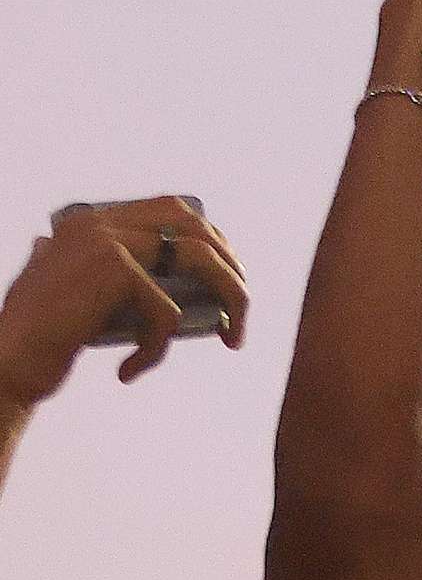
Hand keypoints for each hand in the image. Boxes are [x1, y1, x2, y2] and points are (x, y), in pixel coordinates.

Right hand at [0, 197, 248, 399]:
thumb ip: (66, 262)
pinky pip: (168, 310)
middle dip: (231, 267)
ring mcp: (107, 242)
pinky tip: (130, 370)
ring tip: (231, 337)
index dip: (212, 239)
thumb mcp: (53, 284)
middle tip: (241, 310)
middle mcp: (100, 223)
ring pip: (199, 260)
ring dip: (231, 298)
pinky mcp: (114, 271)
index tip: (229, 276)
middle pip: (195, 227)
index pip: (172, 209)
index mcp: (90, 221)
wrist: (4, 360)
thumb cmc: (36, 333)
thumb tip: (48, 240)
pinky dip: (157, 347)